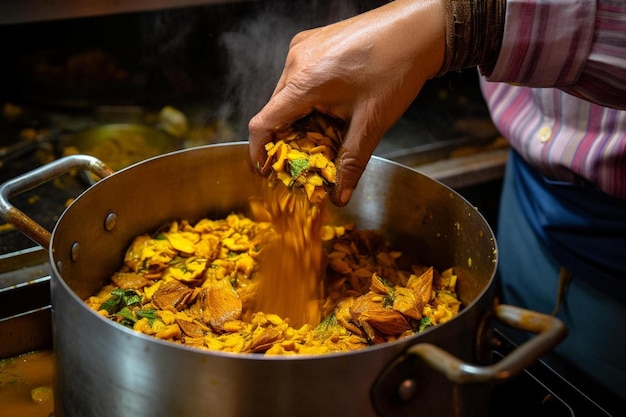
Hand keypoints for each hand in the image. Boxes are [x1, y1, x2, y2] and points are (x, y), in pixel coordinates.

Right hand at [248, 0, 445, 205]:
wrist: (417, 29)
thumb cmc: (396, 69)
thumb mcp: (371, 122)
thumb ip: (351, 162)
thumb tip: (339, 195)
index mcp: (304, 81)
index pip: (263, 123)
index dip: (259, 151)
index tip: (265, 171)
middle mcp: (296, 60)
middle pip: (275, 111)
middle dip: (287, 139)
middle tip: (306, 160)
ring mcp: (303, 47)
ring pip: (288, 95)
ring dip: (299, 118)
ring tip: (325, 133)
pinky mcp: (313, 42)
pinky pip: (299, 78)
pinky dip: (308, 99)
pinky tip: (330, 108)